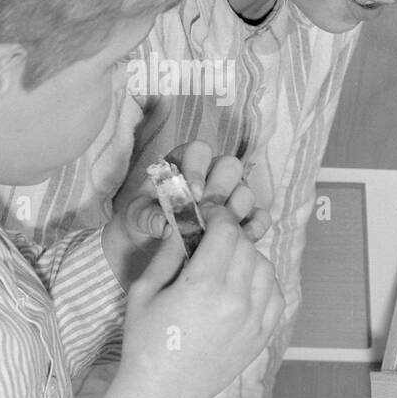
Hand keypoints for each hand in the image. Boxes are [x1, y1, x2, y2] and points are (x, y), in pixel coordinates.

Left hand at [104, 140, 270, 284]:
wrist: (151, 246)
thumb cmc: (144, 221)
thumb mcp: (136, 217)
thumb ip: (148, 216)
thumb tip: (166, 225)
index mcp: (184, 163)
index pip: (199, 150)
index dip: (198, 170)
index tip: (192, 194)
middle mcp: (211, 176)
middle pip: (230, 166)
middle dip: (220, 189)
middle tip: (206, 212)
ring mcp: (231, 196)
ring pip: (246, 192)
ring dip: (234, 211)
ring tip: (216, 231)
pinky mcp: (244, 219)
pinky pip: (260, 217)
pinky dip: (253, 229)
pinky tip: (237, 242)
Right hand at [115, 203, 283, 397]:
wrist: (163, 392)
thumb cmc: (145, 342)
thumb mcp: (144, 291)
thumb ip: (169, 254)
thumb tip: (185, 224)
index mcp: (203, 286)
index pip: (227, 232)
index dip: (219, 216)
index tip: (210, 215)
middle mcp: (235, 301)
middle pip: (247, 247)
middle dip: (231, 237)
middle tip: (214, 240)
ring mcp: (254, 320)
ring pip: (266, 269)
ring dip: (249, 259)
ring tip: (227, 266)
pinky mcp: (263, 336)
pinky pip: (276, 296)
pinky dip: (263, 284)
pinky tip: (243, 288)